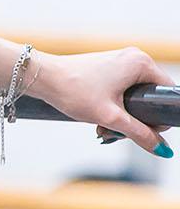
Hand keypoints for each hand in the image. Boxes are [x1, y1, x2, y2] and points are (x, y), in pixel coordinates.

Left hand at [32, 48, 173, 155]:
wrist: (41, 77)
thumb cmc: (72, 91)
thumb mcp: (111, 117)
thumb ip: (140, 134)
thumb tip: (163, 150)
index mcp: (141, 63)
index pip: (167, 93)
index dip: (158, 117)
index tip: (142, 131)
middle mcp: (133, 58)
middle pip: (151, 97)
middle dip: (136, 120)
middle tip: (116, 131)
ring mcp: (119, 61)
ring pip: (135, 97)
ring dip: (122, 117)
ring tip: (103, 127)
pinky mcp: (107, 67)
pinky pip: (122, 92)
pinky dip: (113, 108)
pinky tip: (98, 119)